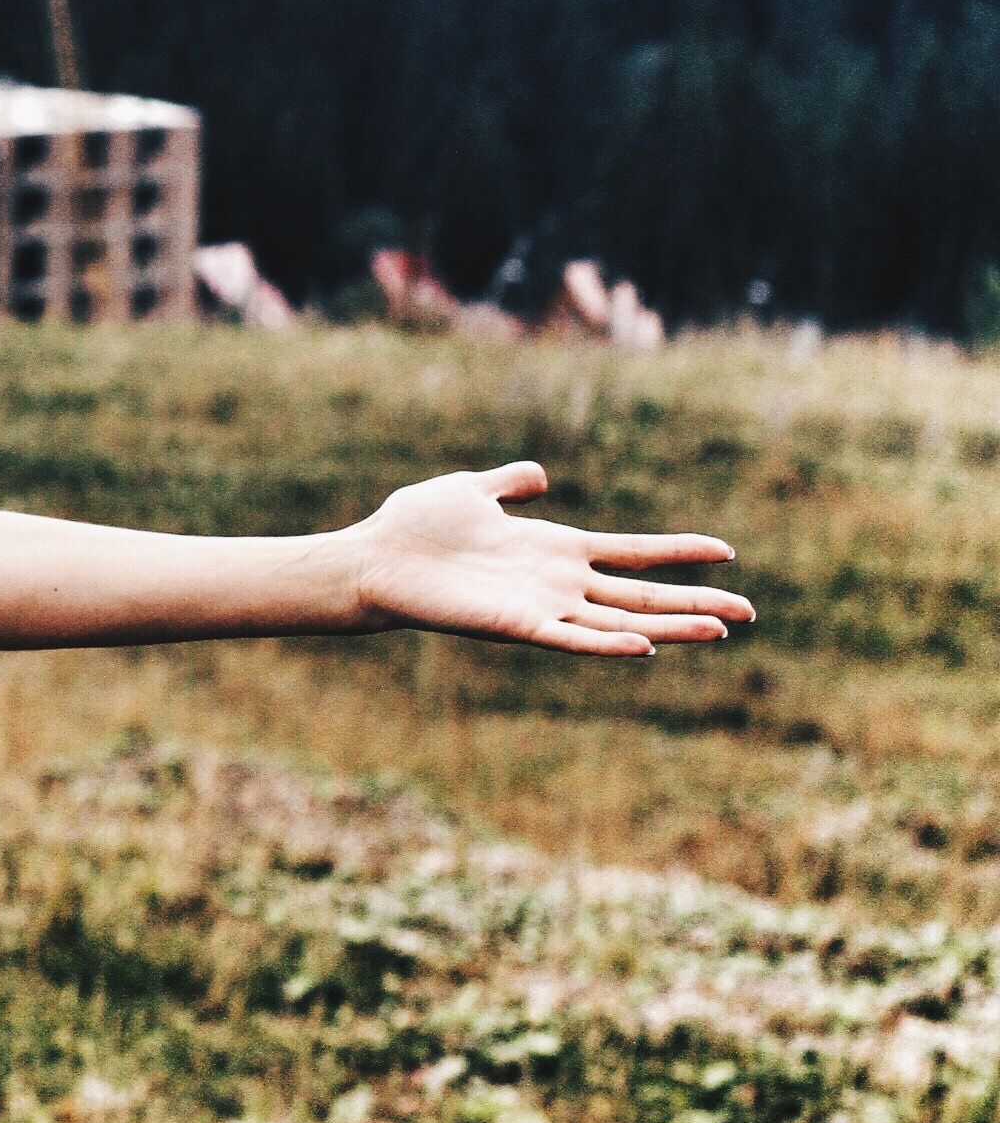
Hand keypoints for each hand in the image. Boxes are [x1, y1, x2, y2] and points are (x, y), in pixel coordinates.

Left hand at [343, 461, 750, 655]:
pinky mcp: (514, 625)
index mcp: (554, 549)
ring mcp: (540, 606)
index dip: (678, 552)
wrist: (373, 558)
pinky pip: (569, 639)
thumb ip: (509, 484)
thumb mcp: (472, 490)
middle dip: (694, 603)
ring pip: (619, 622)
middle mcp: (557, 582)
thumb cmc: (416, 526)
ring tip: (719, 632)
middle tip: (749, 614)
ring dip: (668, 628)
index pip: (631, 551)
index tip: (727, 553)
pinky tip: (643, 647)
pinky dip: (605, 644)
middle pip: (641, 594)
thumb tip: (539, 475)